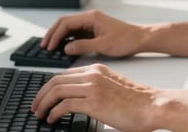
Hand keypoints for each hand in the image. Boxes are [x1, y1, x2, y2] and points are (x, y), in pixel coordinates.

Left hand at [31, 64, 155, 131]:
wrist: (152, 105)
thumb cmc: (136, 102)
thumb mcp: (112, 87)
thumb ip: (96, 88)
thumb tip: (79, 100)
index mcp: (96, 69)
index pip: (64, 74)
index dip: (49, 86)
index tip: (43, 97)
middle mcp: (92, 75)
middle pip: (56, 80)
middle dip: (41, 94)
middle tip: (35, 107)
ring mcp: (93, 87)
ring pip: (56, 91)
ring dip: (44, 103)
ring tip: (40, 114)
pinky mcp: (94, 102)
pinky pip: (64, 105)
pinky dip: (54, 112)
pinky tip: (53, 119)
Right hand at [41, 9, 144, 56]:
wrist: (140, 39)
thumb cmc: (126, 40)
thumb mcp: (103, 45)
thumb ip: (83, 46)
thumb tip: (66, 48)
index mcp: (91, 17)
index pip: (66, 23)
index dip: (55, 35)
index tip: (49, 46)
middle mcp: (89, 18)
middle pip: (65, 23)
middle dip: (53, 34)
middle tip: (44, 46)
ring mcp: (91, 24)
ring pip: (69, 28)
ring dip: (59, 37)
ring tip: (51, 48)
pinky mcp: (94, 31)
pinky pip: (76, 33)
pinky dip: (68, 40)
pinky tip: (64, 48)